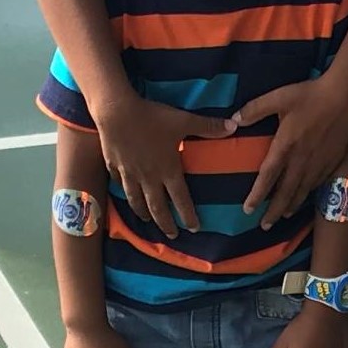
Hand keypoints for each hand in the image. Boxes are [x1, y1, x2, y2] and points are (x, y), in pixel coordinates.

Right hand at [93, 93, 238, 235]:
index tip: (194, 229)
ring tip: (148, 221)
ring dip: (144, 213)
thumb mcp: (184, 120)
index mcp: (167, 169)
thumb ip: (208, 126)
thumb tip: (233, 126)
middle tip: (172, 235)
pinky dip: (124, 193)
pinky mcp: (113, 166)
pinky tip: (126, 195)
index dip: (188, 215)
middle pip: (157, 207)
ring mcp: (129, 173)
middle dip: (166, 223)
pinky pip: (119, 184)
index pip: (180, 199)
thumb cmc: (152, 117)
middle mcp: (148, 177)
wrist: (116, 111)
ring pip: (136, 200)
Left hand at [235, 74, 347, 225]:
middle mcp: (300, 161)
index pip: (267, 177)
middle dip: (274, 211)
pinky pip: (317, 183)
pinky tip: (305, 195)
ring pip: (303, 191)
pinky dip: (308, 193)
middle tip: (264, 226)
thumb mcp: (278, 97)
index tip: (248, 210)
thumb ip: (254, 109)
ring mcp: (318, 163)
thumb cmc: (310, 96)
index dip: (257, 195)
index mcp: (285, 147)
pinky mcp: (332, 160)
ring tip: (283, 216)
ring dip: (291, 206)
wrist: (344, 97)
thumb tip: (234, 120)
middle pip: (285, 192)